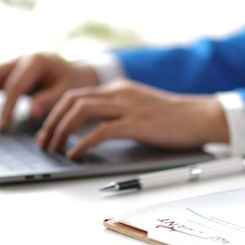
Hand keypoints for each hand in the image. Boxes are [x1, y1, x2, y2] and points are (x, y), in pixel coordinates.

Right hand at [0, 53, 98, 131]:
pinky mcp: (9, 73)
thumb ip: (51, 100)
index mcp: (35, 62)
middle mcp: (20, 59)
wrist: (76, 73)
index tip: (2, 128)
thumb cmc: (74, 83)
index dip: (5, 108)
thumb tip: (31, 112)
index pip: (13, 86)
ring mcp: (12, 64)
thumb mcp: (69, 91)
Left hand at [35, 80, 228, 158]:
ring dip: (61, 131)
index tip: (47, 132)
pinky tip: (75, 154)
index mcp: (118, 89)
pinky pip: (101, 131)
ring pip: (80, 111)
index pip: (76, 95)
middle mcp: (119, 93)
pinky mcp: (137, 123)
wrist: (201, 117)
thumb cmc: (173, 120)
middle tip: (44, 143)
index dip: (55, 113)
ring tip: (54, 149)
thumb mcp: (139, 110)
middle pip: (72, 100)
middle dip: (52, 122)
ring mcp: (128, 106)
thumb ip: (117, 115)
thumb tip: (91, 132)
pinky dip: (82, 143)